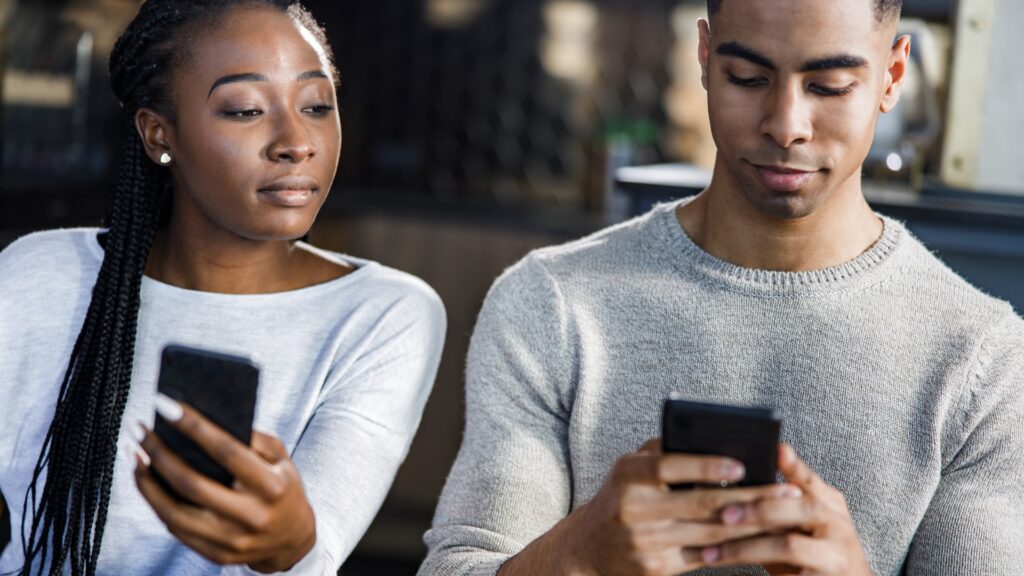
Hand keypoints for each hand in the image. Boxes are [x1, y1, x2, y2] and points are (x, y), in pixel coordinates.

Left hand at [133, 396, 315, 572]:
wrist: (291, 539)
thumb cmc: (283, 487)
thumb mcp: (281, 459)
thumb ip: (254, 439)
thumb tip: (207, 418)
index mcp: (272, 486)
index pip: (227, 451)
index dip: (193, 427)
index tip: (166, 406)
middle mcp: (252, 516)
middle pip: (192, 483)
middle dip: (160, 453)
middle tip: (143, 429)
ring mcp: (232, 540)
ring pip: (174, 512)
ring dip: (147, 481)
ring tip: (137, 454)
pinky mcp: (216, 554)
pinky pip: (175, 528)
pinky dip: (155, 502)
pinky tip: (146, 480)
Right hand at [508, 439, 803, 575]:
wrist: (588, 550)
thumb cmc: (621, 497)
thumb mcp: (630, 469)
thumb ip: (662, 451)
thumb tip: (709, 437)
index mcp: (627, 476)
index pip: (668, 466)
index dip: (704, 465)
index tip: (740, 464)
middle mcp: (634, 509)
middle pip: (701, 503)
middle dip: (750, 497)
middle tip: (786, 491)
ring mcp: (646, 542)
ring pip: (711, 533)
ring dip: (753, 524)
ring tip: (783, 515)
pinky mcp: (657, 569)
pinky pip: (705, 555)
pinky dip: (735, 546)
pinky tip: (761, 538)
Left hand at [699, 444, 872, 575]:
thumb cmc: (816, 551)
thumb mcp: (804, 522)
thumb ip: (781, 501)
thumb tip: (737, 481)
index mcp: (830, 504)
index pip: (810, 479)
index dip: (794, 465)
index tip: (777, 450)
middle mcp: (837, 525)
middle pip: (802, 508)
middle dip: (759, 509)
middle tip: (724, 514)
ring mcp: (835, 555)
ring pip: (788, 545)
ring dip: (745, 548)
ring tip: (713, 554)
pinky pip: (788, 575)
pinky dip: (758, 573)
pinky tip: (732, 574)